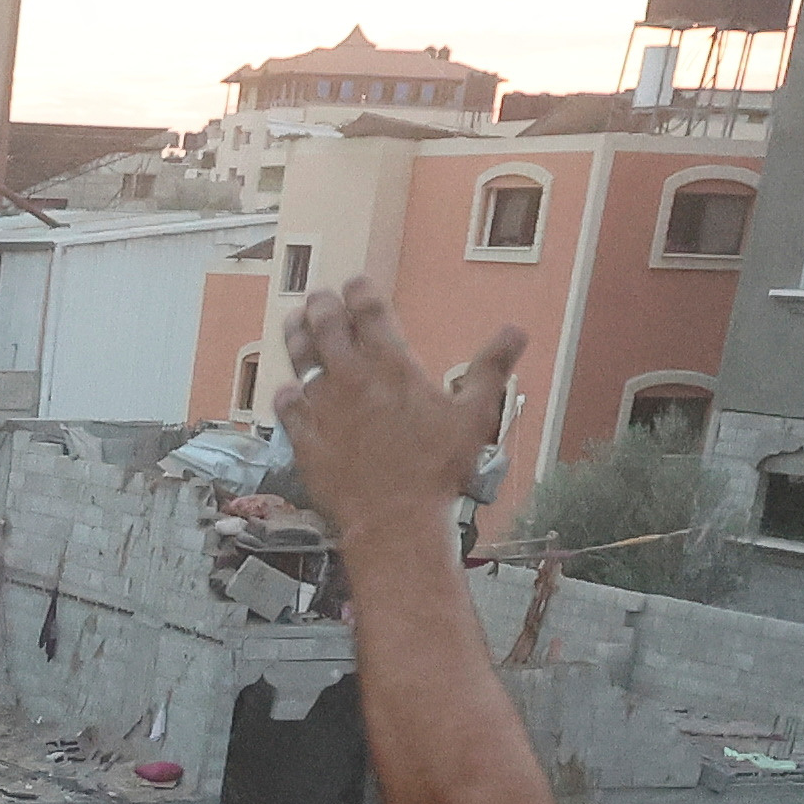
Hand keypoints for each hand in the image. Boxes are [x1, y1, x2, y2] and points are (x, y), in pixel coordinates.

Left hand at [276, 282, 528, 558]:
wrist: (395, 520)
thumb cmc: (438, 469)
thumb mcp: (475, 416)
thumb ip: (490, 368)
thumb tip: (516, 331)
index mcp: (391, 366)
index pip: (368, 312)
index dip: (360, 292)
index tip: (356, 282)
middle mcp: (351, 379)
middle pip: (326, 327)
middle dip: (322, 305)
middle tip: (320, 297)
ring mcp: (323, 409)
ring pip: (301, 361)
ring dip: (297, 337)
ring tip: (294, 323)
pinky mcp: (305, 440)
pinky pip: (287, 409)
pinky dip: (287, 396)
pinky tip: (287, 392)